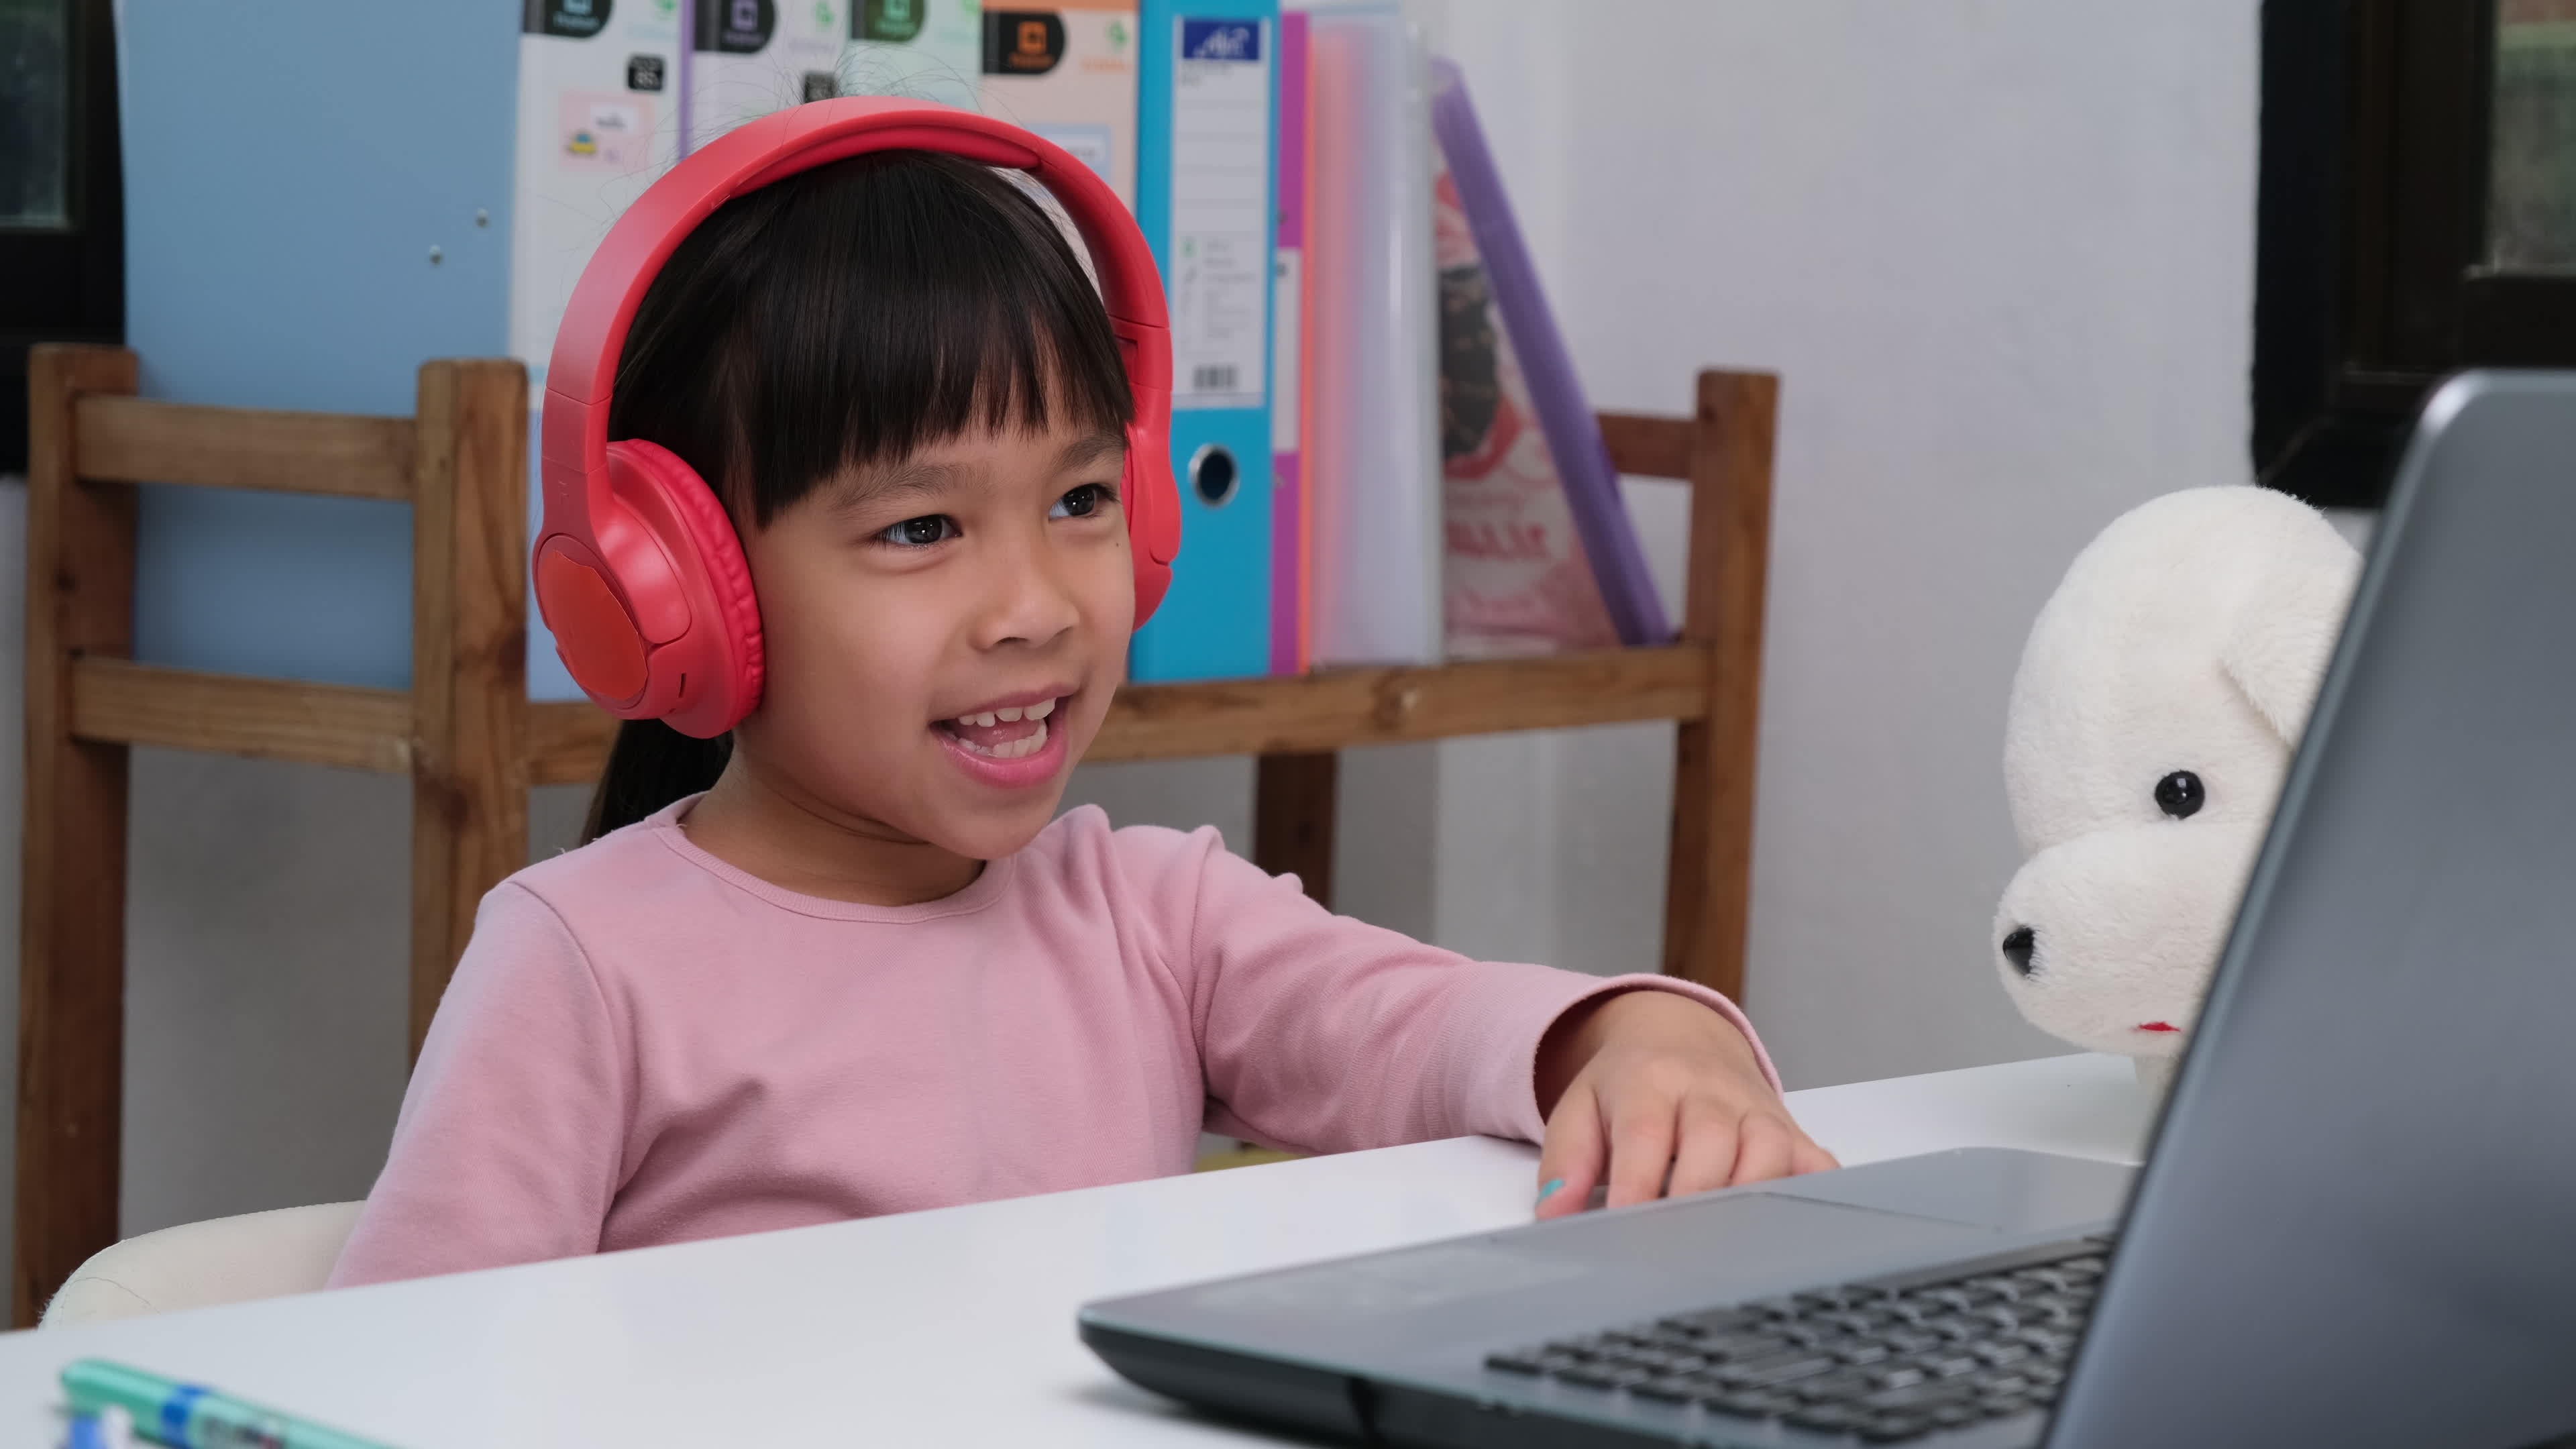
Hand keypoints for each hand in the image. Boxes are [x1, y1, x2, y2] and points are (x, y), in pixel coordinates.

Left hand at [1531, 989, 1836, 1218]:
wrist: (1682, 1033)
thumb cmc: (1627, 1084)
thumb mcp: (1580, 1107)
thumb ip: (1565, 1160)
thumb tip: (1552, 1213)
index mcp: (1650, 1080)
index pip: (1645, 1133)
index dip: (1638, 1184)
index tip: (1626, 1229)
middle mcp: (1710, 1091)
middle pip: (1713, 1139)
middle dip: (1696, 1196)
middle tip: (1676, 1251)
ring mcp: (1757, 1109)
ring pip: (1770, 1149)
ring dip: (1751, 1197)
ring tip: (1726, 1248)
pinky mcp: (1792, 1129)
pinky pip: (1816, 1162)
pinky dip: (1813, 1194)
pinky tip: (1795, 1230)